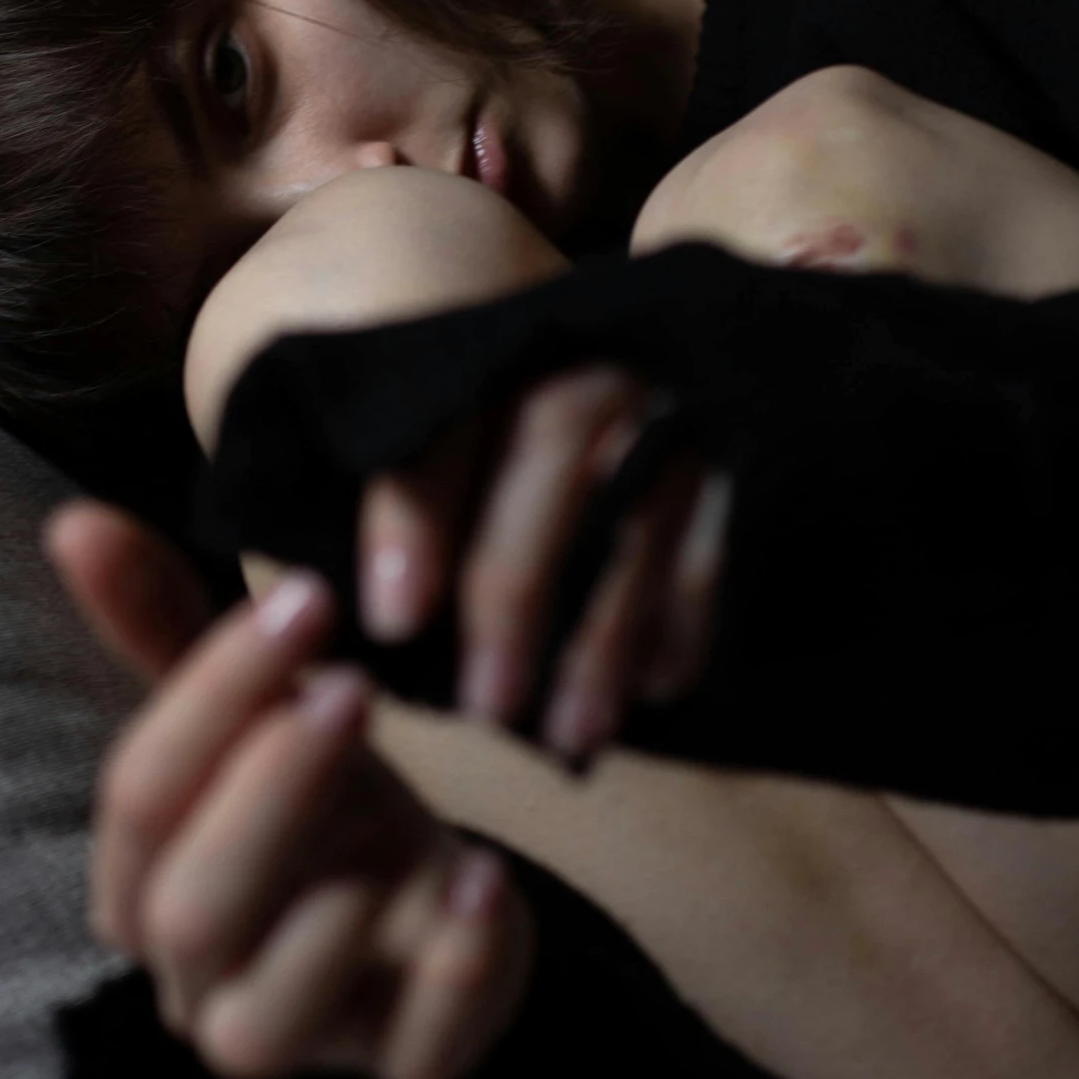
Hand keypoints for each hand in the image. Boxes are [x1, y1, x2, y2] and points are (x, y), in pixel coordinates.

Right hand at [43, 501, 533, 1078]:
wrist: (434, 899)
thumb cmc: (322, 800)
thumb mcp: (261, 710)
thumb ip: (167, 627)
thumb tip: (74, 520)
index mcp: (141, 884)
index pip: (139, 796)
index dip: (212, 697)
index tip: (306, 601)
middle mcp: (195, 978)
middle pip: (189, 909)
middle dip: (267, 796)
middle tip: (351, 691)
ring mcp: (297, 1040)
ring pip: (264, 1021)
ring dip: (334, 917)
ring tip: (416, 818)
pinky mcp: (402, 1072)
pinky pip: (414, 1060)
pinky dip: (455, 971)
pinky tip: (487, 882)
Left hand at [355, 364, 730, 766]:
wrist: (610, 354)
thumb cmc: (481, 439)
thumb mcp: (418, 429)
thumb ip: (383, 494)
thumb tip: (343, 615)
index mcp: (484, 344)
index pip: (440, 416)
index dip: (413, 517)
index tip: (393, 622)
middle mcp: (580, 350)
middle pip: (550, 444)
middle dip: (514, 586)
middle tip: (487, 706)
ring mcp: (666, 396)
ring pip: (637, 503)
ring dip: (604, 633)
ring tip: (572, 734)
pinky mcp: (735, 448)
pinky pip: (717, 534)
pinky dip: (687, 616)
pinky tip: (657, 689)